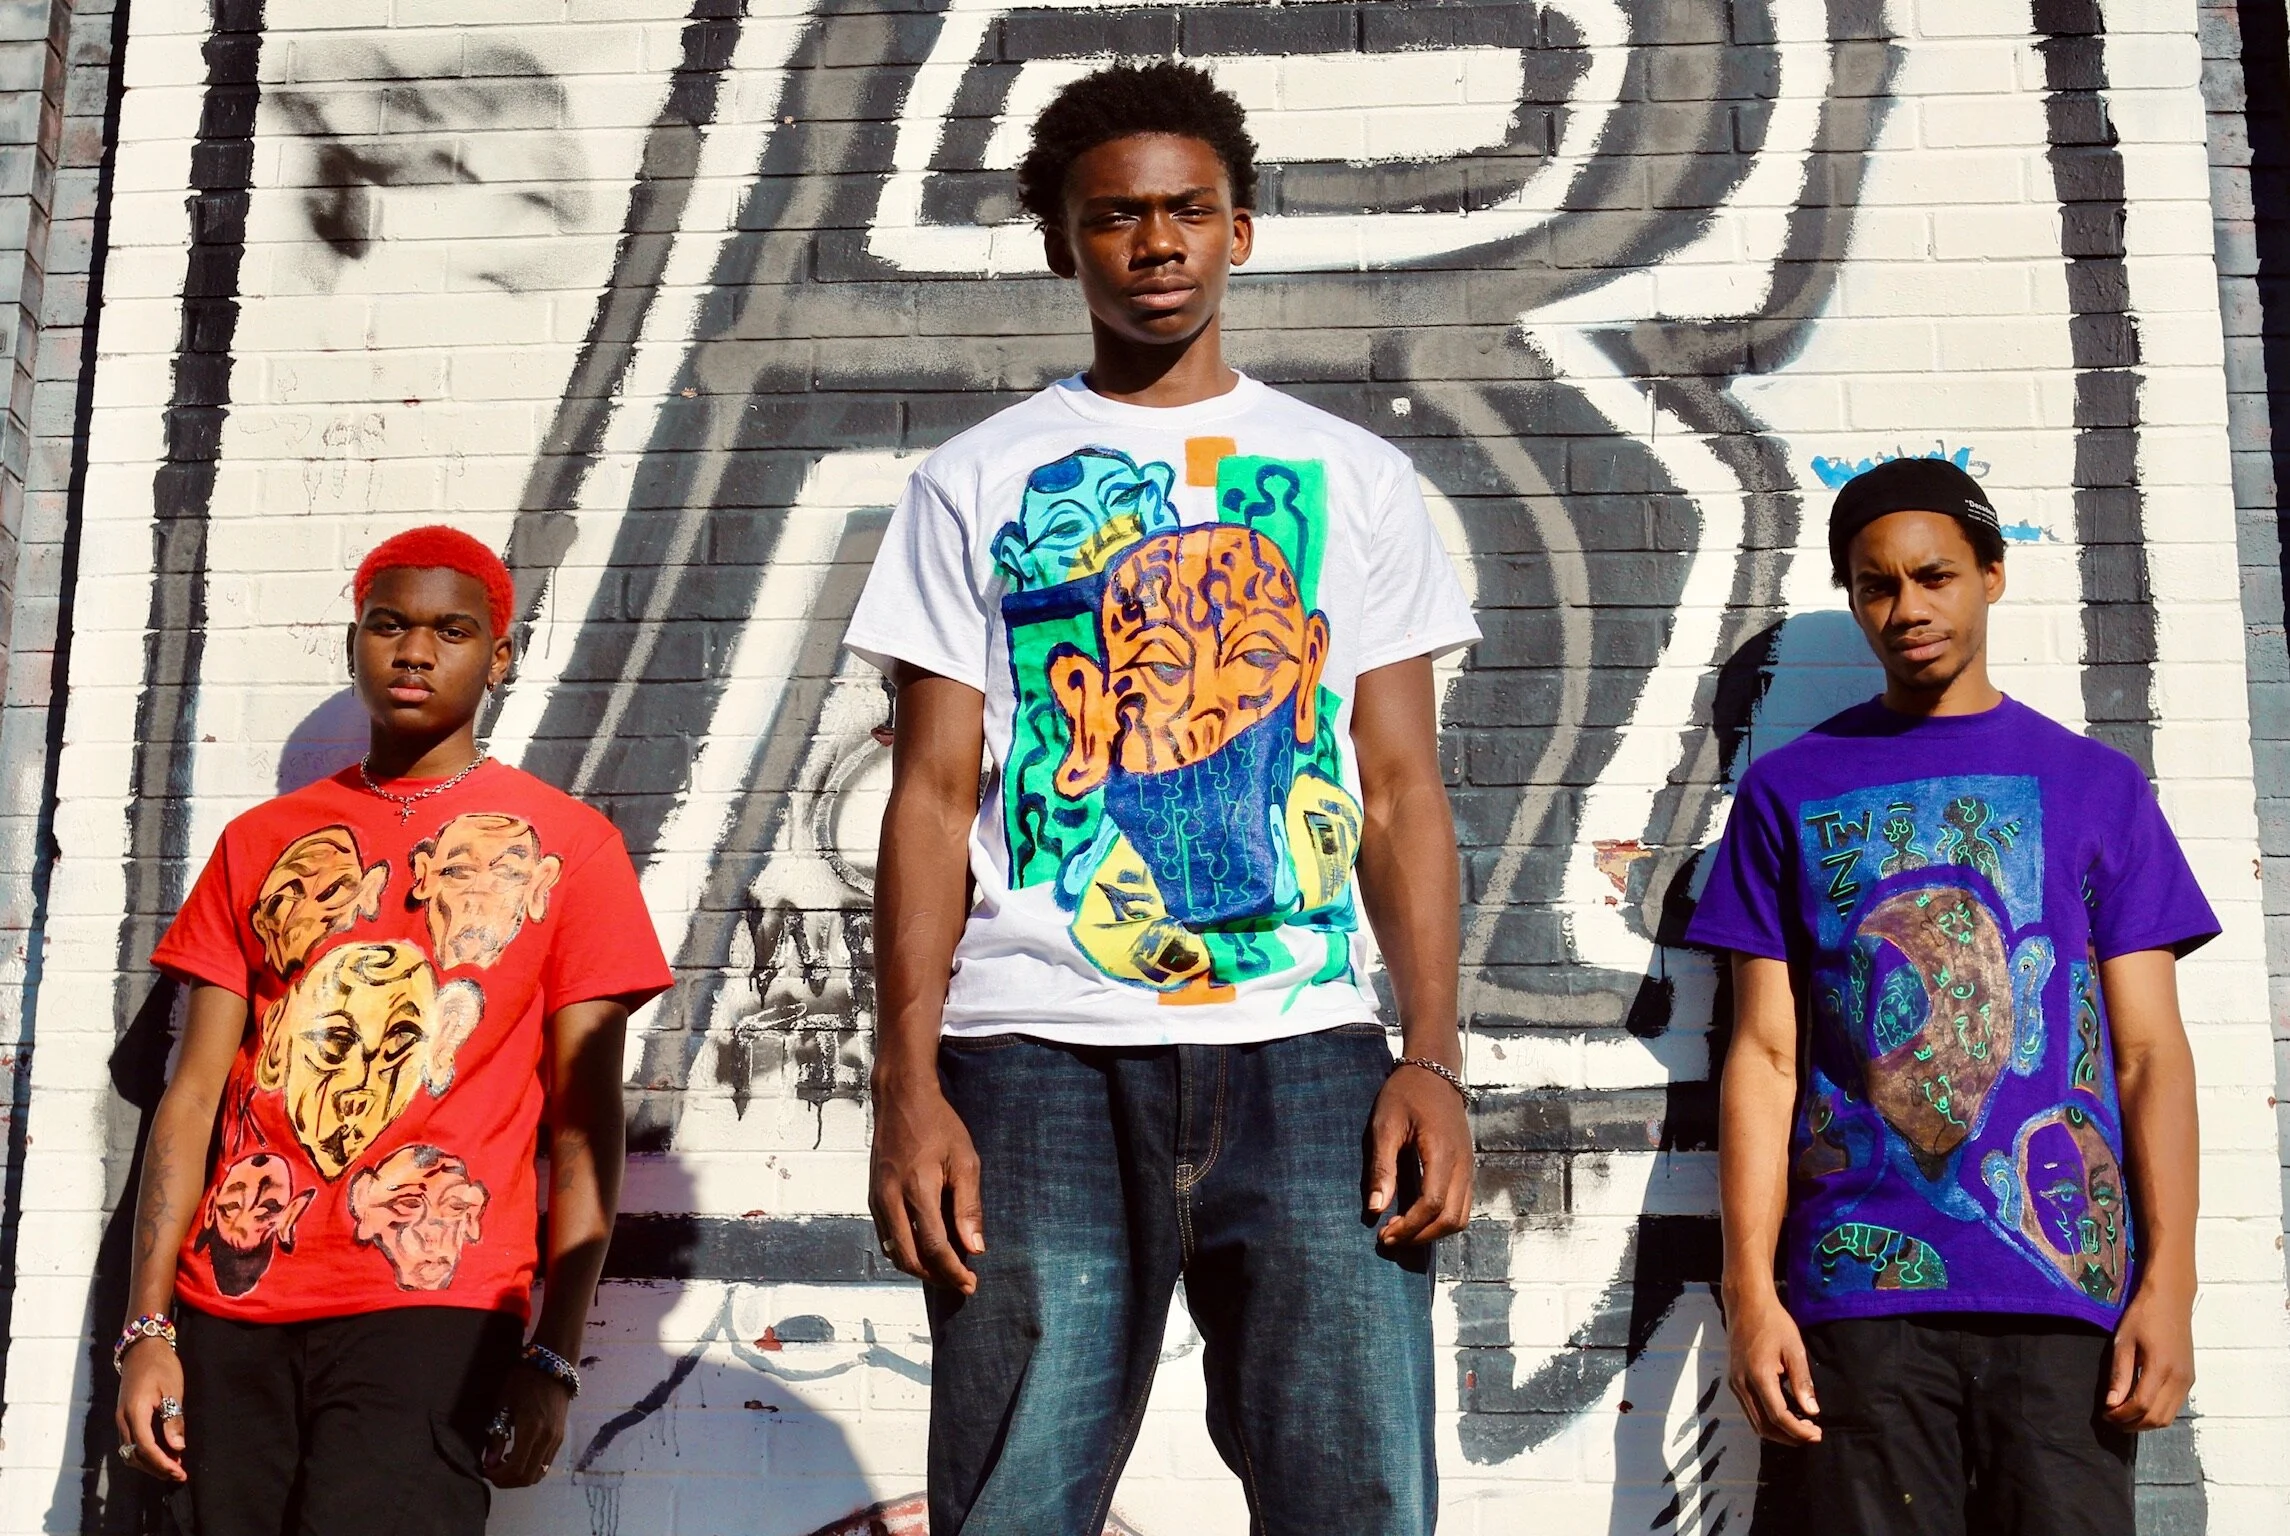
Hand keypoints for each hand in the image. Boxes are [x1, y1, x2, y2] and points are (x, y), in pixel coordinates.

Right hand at [114, 1336, 187, 1481]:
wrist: (141, 1349)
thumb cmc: (161, 1365)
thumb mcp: (173, 1389)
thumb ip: (173, 1419)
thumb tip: (177, 1448)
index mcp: (134, 1412)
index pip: (145, 1447)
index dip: (162, 1463)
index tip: (179, 1472)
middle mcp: (122, 1420)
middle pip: (135, 1455)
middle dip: (156, 1468)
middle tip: (179, 1475)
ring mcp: (121, 1420)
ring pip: (130, 1453)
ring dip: (150, 1463)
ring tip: (174, 1467)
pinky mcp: (124, 1418)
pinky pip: (131, 1443)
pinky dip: (146, 1453)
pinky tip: (164, 1453)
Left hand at [483, 1360, 571, 1486]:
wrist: (553, 1367)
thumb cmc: (523, 1382)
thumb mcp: (503, 1406)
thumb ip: (496, 1437)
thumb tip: (488, 1463)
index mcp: (531, 1431)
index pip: (515, 1469)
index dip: (497, 1476)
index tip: (484, 1468)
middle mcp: (547, 1440)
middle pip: (527, 1478)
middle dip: (507, 1481)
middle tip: (492, 1471)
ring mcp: (556, 1440)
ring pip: (538, 1474)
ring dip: (519, 1477)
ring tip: (503, 1465)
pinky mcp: (560, 1438)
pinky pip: (545, 1464)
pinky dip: (529, 1468)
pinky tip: (517, 1456)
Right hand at [870, 1072, 984, 1292]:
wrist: (900, 1098)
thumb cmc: (938, 1125)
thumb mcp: (965, 1160)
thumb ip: (969, 1207)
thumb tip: (975, 1248)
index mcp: (918, 1190)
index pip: (935, 1247)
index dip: (954, 1271)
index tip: (971, 1283)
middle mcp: (891, 1199)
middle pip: (910, 1258)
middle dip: (936, 1277)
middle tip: (960, 1281)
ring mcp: (877, 1199)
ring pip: (894, 1252)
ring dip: (919, 1267)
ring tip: (946, 1269)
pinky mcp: (872, 1197)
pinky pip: (886, 1237)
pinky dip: (905, 1251)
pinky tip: (925, 1248)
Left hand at [1364, 1063, 1473, 1245]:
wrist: (1434, 1071)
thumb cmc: (1405, 1094)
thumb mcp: (1385, 1125)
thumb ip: (1383, 1167)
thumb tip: (1376, 1209)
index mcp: (1442, 1153)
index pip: (1432, 1205)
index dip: (1409, 1227)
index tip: (1383, 1234)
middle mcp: (1462, 1164)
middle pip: (1451, 1219)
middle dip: (1420, 1236)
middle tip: (1389, 1238)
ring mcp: (1468, 1167)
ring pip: (1460, 1217)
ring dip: (1433, 1232)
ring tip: (1402, 1231)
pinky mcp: (1466, 1167)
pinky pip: (1462, 1205)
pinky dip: (1442, 1219)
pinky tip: (1416, 1216)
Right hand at [1726, 1290, 1821, 1443]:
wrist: (1746, 1304)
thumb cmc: (1773, 1323)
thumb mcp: (1794, 1348)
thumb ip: (1802, 1381)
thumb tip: (1812, 1411)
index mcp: (1759, 1376)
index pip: (1778, 1416)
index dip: (1798, 1431)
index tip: (1817, 1434)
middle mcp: (1741, 1384)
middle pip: (1763, 1426)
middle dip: (1789, 1437)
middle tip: (1812, 1434)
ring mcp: (1735, 1383)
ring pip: (1754, 1421)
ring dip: (1778, 1431)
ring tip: (1802, 1427)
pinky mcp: (1734, 1381)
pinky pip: (1750, 1410)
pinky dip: (1767, 1419)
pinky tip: (1785, 1413)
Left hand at [2104, 1284, 2194, 1430]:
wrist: (2171, 1300)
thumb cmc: (2143, 1316)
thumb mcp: (2124, 1342)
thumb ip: (2120, 1374)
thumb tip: (2111, 1404)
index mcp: (2161, 1368)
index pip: (2141, 1405)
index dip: (2121, 1415)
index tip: (2105, 1415)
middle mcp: (2179, 1379)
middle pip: (2157, 1418)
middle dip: (2132, 1424)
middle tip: (2111, 1419)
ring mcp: (2187, 1380)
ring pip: (2168, 1417)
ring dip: (2145, 1422)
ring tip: (2123, 1416)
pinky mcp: (2189, 1379)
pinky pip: (2174, 1407)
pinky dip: (2157, 1413)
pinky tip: (2139, 1406)